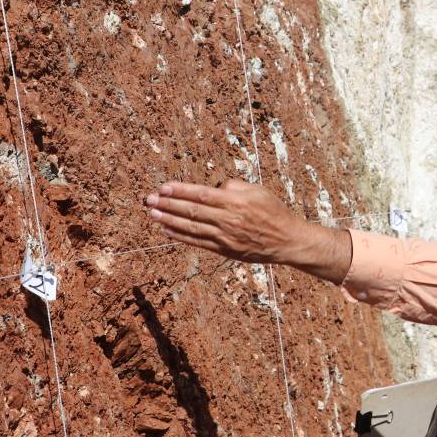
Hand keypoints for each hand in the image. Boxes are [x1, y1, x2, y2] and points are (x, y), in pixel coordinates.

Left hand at [145, 180, 352, 282]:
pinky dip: (180, 236)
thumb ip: (234, 187)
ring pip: (191, 227)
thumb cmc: (273, 211)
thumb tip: (213, 188)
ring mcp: (225, 237)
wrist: (287, 240)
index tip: (163, 187)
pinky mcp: (224, 249)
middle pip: (191, 211)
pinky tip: (167, 230)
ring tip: (152, 214)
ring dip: (169, 221)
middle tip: (149, 199)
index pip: (201, 195)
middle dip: (168, 205)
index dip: (180, 191)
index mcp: (235, 202)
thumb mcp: (258, 191)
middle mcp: (228, 220)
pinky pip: (198, 243)